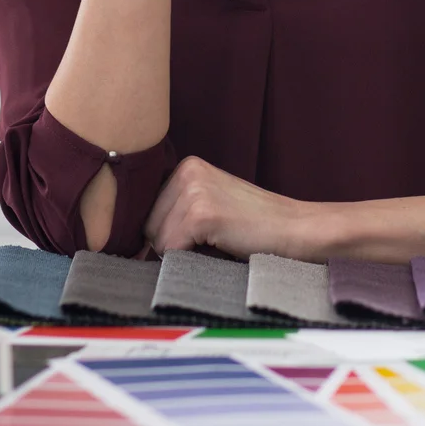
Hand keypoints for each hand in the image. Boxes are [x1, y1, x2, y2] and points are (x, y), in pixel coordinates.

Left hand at [145, 156, 333, 260]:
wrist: (295, 229)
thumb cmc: (254, 226)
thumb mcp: (210, 204)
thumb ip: (175, 211)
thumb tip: (129, 242)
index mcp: (186, 166)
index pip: (146, 212)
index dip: (166, 233)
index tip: (194, 238)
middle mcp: (186, 171)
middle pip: (147, 227)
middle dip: (172, 244)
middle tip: (211, 240)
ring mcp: (194, 190)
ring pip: (157, 242)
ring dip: (183, 254)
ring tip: (218, 241)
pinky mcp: (201, 213)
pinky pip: (172, 251)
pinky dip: (191, 260)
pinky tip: (221, 245)